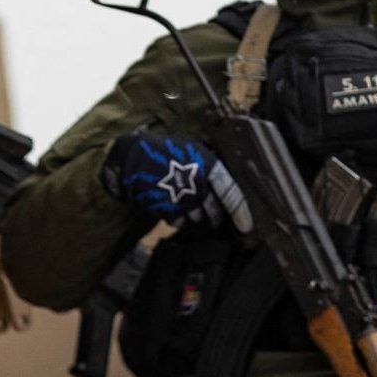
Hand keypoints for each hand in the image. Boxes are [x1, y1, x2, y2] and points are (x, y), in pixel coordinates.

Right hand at [102, 132, 252, 232]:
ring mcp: (180, 197)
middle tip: (215, 219)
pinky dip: (180, 220)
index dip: (241, 213)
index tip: (246, 227)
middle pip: (214, 210)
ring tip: (191, 209)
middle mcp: (196, 182)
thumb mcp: (192, 150)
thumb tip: (228, 185)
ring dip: (198, 218)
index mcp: (207, 163)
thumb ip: (210, 167)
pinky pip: (179, 222)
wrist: (130, 157)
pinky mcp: (165, 209)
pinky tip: (175, 210)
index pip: (231, 193)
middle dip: (216, 217)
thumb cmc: (164, 151)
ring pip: (197, 218)